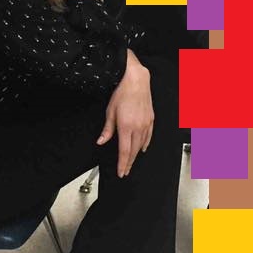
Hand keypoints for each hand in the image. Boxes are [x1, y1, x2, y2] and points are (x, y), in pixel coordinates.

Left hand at [98, 51, 153, 176]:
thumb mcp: (110, 112)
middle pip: (133, 151)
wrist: (136, 80)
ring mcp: (146, 124)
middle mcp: (138, 127)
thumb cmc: (122, 93)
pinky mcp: (151, 119)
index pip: (124, 151)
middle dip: (128, 163)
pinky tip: (143, 148)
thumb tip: (101, 141)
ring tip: (130, 162)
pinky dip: (145, 144)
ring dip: (135, 155)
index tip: (121, 172)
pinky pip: (148, 136)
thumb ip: (107, 129)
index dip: (122, 164)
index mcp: (126, 127)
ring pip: (141, 145)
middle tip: (125, 171)